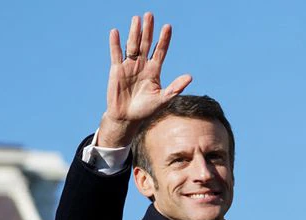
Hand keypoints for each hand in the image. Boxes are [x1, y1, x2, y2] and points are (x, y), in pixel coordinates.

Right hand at [99, 12, 192, 146]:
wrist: (127, 118)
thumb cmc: (146, 110)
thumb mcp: (163, 99)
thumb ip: (175, 88)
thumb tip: (190, 77)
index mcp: (154, 70)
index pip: (160, 51)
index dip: (164, 39)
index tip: (168, 27)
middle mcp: (142, 65)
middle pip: (146, 44)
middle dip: (148, 30)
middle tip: (150, 15)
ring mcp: (129, 66)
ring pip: (132, 45)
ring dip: (134, 33)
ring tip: (136, 19)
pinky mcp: (116, 69)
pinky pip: (116, 54)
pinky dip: (115, 43)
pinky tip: (116, 32)